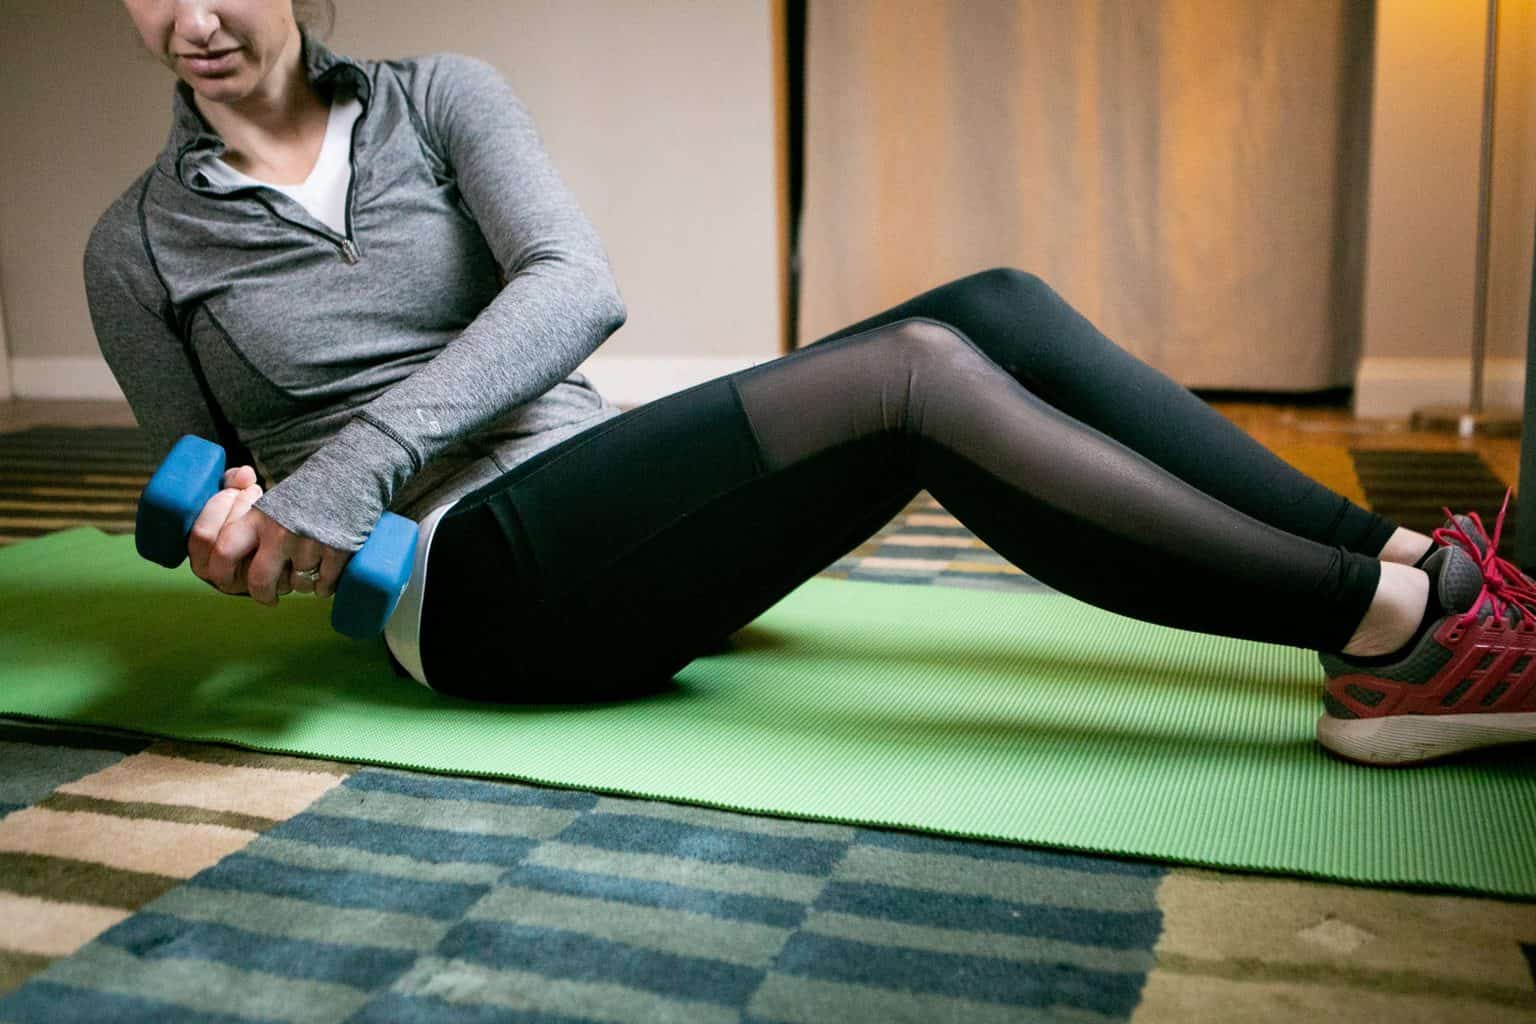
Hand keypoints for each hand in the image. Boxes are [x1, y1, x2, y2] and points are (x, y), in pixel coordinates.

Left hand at [187, 466, 350, 604]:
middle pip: (259, 581)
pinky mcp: (337, 551)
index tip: (232, 583)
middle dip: (264, 595)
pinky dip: (324, 585)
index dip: (223, 576)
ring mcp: (309, 543)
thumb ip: (242, 512)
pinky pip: (324, 585)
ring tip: (306, 571)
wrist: (352, 475)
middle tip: (270, 596)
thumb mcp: (270, 498)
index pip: (222, 553)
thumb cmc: (308, 491)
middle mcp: (279, 532)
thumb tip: (225, 543)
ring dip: (301, 584)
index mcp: (257, 517)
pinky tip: (326, 574)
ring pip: (296, 585)